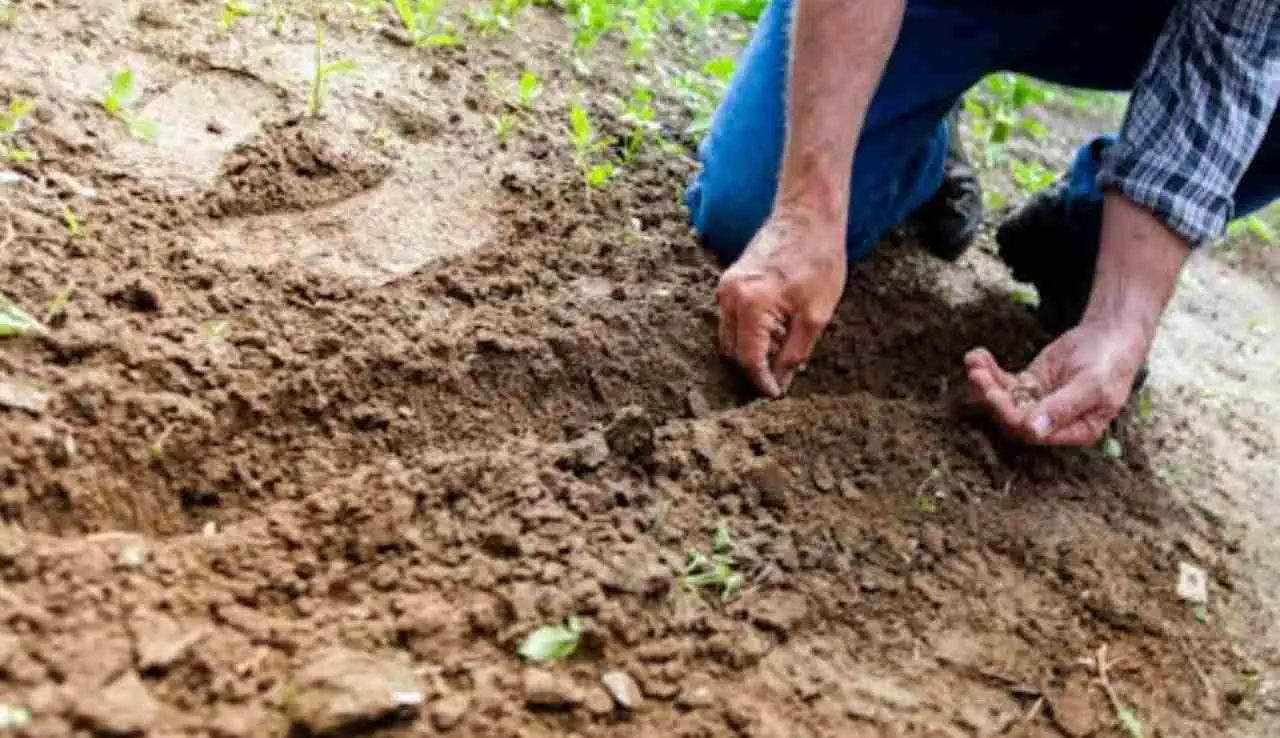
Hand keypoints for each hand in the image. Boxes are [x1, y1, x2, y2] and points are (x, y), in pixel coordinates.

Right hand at [716, 208, 846, 396]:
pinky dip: (749, 331)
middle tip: (782, 376)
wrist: (808, 215)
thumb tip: (781, 381)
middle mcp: (729, 296)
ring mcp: (725, 287)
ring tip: (782, 351)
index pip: (748, 359)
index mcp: (750, 305)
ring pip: (730, 336)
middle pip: (732, 350)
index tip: (776, 394)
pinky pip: (732, 318)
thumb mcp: (816, 314)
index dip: (762, 381)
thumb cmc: (818, 259)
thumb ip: (795, 353)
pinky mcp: (729, 280)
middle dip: (754, 368)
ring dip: (751, 349)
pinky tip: (776, 330)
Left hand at [964, 317, 1150, 445]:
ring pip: (1004, 399)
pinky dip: (989, 370)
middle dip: (992, 397)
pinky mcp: (1029, 385)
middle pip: (1014, 417)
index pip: (1035, 433)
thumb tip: (1033, 431)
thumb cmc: (1109, 363)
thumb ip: (1062, 408)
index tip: (993, 394)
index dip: (1011, 416)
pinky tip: (977, 355)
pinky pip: (1004, 382)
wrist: (1111, 335)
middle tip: (977, 375)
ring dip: (985, 382)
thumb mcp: (1091, 385)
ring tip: (973, 361)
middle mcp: (1053, 423)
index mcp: (1075, 431)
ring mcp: (1038, 403)